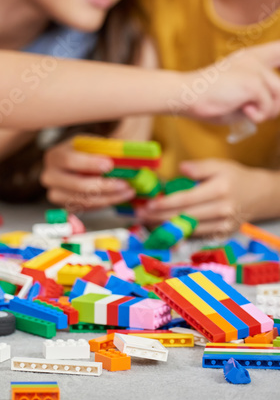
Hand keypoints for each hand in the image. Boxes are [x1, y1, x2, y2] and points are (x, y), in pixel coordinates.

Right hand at [41, 137, 136, 211]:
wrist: (78, 164)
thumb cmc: (86, 152)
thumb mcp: (93, 144)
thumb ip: (105, 150)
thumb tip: (125, 158)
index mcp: (55, 156)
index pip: (69, 160)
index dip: (89, 163)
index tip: (110, 165)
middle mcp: (50, 176)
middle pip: (76, 185)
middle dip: (104, 186)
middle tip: (124, 184)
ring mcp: (56, 193)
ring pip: (83, 200)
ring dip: (108, 198)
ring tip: (127, 192)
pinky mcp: (65, 206)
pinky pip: (86, 208)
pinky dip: (103, 203)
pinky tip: (116, 197)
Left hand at [136, 159, 276, 235]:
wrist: (259, 195)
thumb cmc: (234, 177)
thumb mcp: (218, 165)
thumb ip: (198, 167)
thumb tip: (181, 168)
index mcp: (219, 190)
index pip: (187, 199)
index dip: (166, 203)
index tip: (148, 204)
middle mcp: (222, 210)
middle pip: (185, 216)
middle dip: (159, 216)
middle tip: (139, 214)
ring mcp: (223, 224)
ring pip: (189, 228)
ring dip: (165, 226)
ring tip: (146, 221)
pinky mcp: (222, 233)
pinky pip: (197, 234)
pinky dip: (179, 231)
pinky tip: (163, 227)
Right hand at [182, 42, 279, 123]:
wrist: (185, 95)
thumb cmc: (209, 100)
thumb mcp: (240, 97)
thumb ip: (262, 98)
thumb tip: (278, 106)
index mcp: (251, 58)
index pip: (279, 50)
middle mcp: (255, 60)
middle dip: (275, 104)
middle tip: (255, 110)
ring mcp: (255, 70)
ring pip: (278, 97)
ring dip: (266, 111)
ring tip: (246, 110)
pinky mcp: (253, 82)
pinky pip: (268, 106)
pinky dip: (257, 114)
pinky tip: (242, 110)